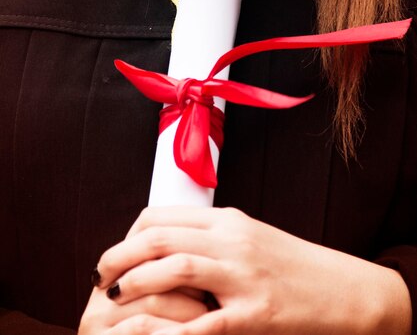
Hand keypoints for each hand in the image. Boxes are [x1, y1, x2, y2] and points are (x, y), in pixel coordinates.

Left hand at [94, 206, 411, 334]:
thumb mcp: (250, 237)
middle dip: (119, 254)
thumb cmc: (293, 266)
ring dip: (136, 281)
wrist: (345, 290)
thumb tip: (167, 245)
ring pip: (175, 267)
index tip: (116, 255)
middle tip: (100, 275)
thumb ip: (211, 236)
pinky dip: (169, 331)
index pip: (163, 215)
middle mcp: (233, 240)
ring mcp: (244, 275)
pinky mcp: (256, 313)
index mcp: (229, 219)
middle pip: (160, 236)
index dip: (129, 234)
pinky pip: (203, 323)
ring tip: (114, 297)